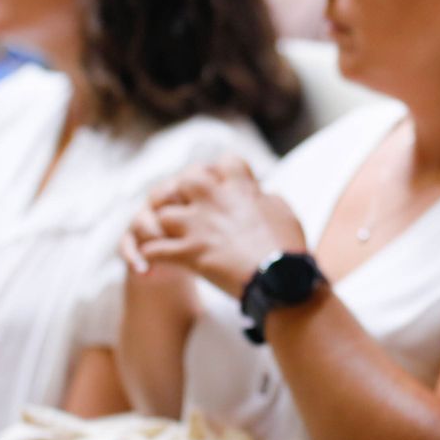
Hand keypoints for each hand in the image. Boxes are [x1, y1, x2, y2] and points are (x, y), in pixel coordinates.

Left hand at [120, 154, 306, 296]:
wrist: (279, 279)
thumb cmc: (286, 246)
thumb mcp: (282, 210)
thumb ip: (264, 197)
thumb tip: (259, 194)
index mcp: (240, 187)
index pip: (225, 160)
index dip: (224, 171)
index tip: (227, 183)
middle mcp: (214, 200)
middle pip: (185, 179)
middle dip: (186, 191)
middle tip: (191, 205)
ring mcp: (198, 227)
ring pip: (162, 213)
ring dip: (165, 224)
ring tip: (171, 233)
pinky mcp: (188, 253)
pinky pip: (154, 249)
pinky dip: (153, 254)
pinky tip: (158, 257)